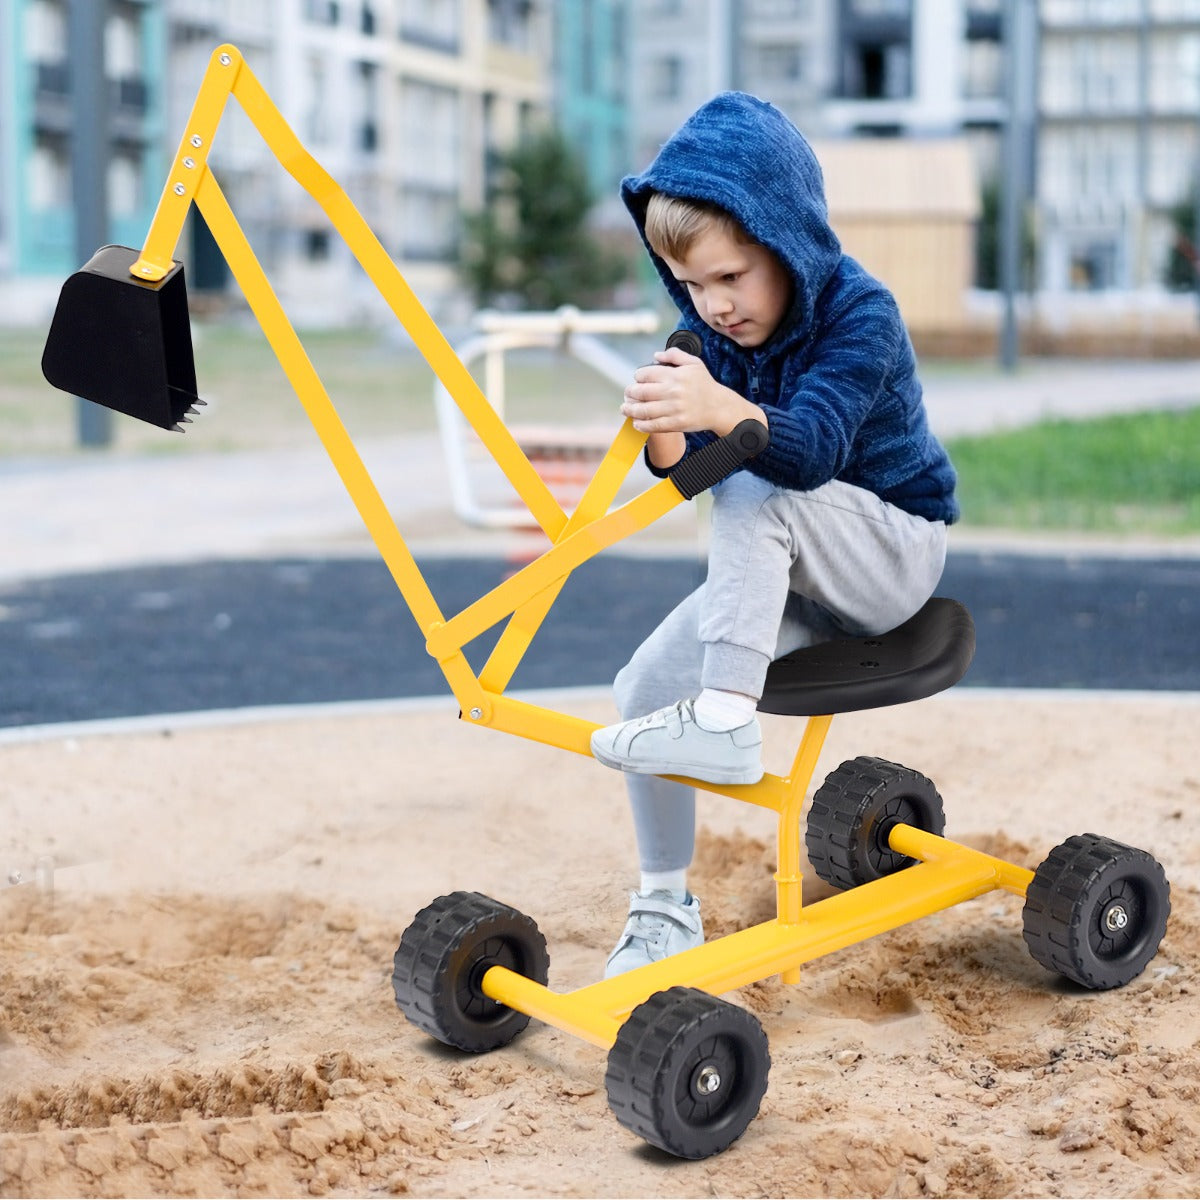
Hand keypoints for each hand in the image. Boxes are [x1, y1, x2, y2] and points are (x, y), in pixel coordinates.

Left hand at [622, 347, 764, 437]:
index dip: (637, 377)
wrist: (719, 407)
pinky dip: (641, 425)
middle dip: (630, 393)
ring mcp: (674, 408)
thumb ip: (675, 355)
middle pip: (641, 392)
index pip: (646, 374)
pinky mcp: (676, 423)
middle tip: (627, 394)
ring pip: (644, 410)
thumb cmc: (705, 384)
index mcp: (675, 375)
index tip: (636, 380)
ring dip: (630, 410)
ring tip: (625, 409)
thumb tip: (655, 355)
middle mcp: (673, 391)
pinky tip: (637, 423)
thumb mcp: (694, 363)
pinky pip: (653, 425)